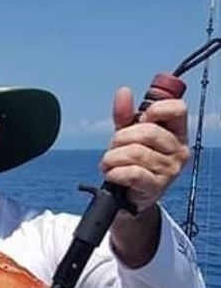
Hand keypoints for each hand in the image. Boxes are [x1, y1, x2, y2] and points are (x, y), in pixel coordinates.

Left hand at [100, 87, 189, 212]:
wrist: (130, 195)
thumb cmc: (134, 160)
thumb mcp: (129, 135)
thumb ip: (126, 115)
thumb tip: (124, 92)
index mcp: (177, 132)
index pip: (177, 109)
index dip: (155, 110)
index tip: (142, 119)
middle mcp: (179, 150)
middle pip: (148, 132)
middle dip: (121, 138)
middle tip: (113, 147)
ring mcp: (170, 170)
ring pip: (136, 153)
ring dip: (113, 157)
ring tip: (108, 163)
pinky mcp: (156, 187)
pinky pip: (133, 173)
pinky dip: (115, 172)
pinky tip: (111, 173)